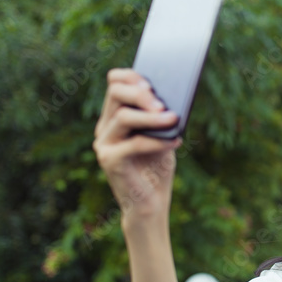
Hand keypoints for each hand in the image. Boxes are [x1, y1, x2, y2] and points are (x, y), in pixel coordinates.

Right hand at [92, 69, 182, 223]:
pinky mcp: (109, 161)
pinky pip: (134, 144)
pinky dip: (157, 141)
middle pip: (115, 94)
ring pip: (123, 117)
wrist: (151, 204)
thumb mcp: (162, 137)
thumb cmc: (157, 169)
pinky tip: (176, 141)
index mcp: (115, 117)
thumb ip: (161, 118)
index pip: (114, 84)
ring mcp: (104, 144)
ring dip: (151, 117)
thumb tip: (174, 97)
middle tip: (163, 102)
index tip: (152, 81)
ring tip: (173, 119)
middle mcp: (105, 127)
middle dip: (141, 94)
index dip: (131, 77)